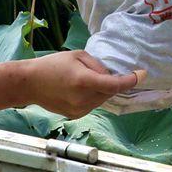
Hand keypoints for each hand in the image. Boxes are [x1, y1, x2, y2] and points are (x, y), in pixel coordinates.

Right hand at [22, 50, 139, 117]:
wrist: (29, 83)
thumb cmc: (53, 65)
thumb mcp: (78, 56)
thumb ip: (98, 66)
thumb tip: (110, 76)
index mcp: (84, 81)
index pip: (114, 85)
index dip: (130, 81)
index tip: (142, 74)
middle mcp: (83, 99)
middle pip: (109, 92)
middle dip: (110, 82)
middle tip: (95, 71)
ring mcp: (79, 110)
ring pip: (102, 99)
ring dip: (101, 90)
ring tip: (82, 79)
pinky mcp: (76, 115)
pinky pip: (93, 105)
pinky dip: (93, 96)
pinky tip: (78, 89)